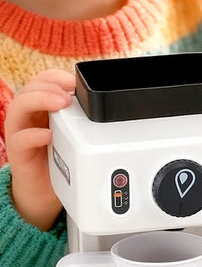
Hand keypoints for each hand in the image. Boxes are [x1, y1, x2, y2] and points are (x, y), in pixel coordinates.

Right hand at [5, 69, 74, 229]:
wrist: (46, 189)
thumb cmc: (63, 157)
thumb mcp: (79, 133)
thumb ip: (89, 120)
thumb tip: (118, 109)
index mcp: (44, 106)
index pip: (45, 81)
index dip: (58, 77)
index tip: (76, 82)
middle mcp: (30, 115)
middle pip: (31, 88)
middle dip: (51, 85)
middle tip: (69, 94)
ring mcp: (22, 132)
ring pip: (19, 107)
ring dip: (40, 100)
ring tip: (60, 104)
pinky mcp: (19, 152)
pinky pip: (19, 140)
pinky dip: (32, 135)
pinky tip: (47, 135)